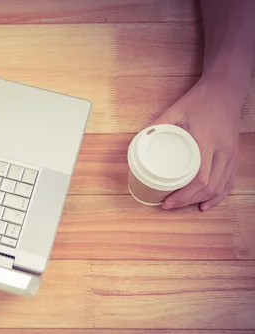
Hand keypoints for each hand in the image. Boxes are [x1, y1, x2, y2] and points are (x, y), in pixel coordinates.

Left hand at [152, 78, 242, 210]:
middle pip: (209, 187)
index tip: (167, 201)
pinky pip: (229, 182)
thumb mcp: (175, 111)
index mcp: (207, 142)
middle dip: (187, 201)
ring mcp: (231, 155)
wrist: (225, 90)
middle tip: (168, 205)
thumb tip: (138, 142)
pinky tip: (205, 204)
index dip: (183, 195)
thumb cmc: (199, 101)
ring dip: (200, 200)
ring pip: (220, 187)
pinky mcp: (234, 156)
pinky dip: (218, 196)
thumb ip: (157, 126)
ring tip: (181, 205)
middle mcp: (223, 152)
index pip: (199, 178)